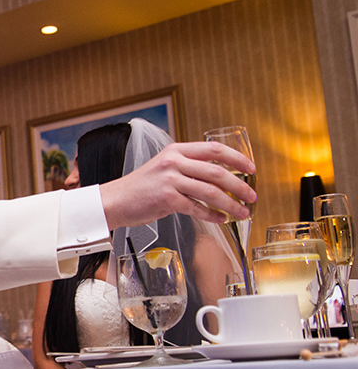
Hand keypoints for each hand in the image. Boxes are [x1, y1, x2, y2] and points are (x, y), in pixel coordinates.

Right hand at [99, 141, 255, 229]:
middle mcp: (173, 162)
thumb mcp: (164, 167)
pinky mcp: (166, 199)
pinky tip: (220, 219)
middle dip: (240, 186)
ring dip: (231, 204)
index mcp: (176, 150)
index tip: (251, 169)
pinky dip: (213, 215)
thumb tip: (220, 176)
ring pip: (211, 192)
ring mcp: (170, 180)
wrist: (115, 200)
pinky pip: (198, 208)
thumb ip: (188, 166)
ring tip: (242, 212)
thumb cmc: (141, 187)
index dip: (237, 158)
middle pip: (217, 172)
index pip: (214, 149)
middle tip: (252, 196)